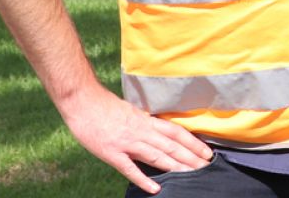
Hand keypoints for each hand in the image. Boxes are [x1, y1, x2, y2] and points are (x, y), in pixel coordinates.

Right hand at [57, 82, 212, 193]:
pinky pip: (130, 168)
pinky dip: (143, 179)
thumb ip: (144, 123)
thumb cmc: (103, 105)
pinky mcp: (112, 153)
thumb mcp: (129, 111)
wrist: (82, 100)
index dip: (192, 142)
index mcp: (145, 119)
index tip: (206, 152)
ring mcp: (127, 143)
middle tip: (207, 168)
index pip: (175, 131)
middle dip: (190, 157)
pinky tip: (156, 189)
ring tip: (191, 176)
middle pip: (171, 145)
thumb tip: (158, 132)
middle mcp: (140, 131)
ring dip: (175, 167)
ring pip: (157, 156)